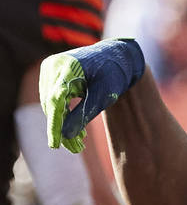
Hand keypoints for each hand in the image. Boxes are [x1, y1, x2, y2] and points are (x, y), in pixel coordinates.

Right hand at [38, 37, 144, 151]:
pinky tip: (78, 130)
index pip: (55, 100)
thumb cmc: (115, 74)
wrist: (118, 55)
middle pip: (51, 104)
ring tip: (80, 142)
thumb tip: (66, 136)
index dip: (54, 125)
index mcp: (68, 67)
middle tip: (77, 149)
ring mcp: (50, 69)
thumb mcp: (104, 95)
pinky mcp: (52, 75)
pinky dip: (63, 114)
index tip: (55, 145)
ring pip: (50, 104)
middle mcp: (54, 66)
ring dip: (63, 124)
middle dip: (62, 128)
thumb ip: (84, 113)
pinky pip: (53, 99)